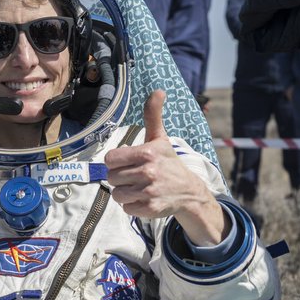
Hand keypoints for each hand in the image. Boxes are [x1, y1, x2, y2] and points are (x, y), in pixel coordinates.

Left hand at [105, 90, 225, 244]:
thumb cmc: (169, 162)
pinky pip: (126, 208)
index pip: (110, 159)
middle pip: (112, 177)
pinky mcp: (150, 209)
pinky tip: (144, 198)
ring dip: (125, 193)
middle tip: (135, 176)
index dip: (116, 162)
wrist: (189, 192)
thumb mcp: (160, 139)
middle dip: (120, 178)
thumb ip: (153, 116)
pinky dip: (132, 205)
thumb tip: (158, 90)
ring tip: (138, 188)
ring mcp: (150, 192)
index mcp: (147, 153)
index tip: (128, 162)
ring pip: (117, 194)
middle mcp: (148, 172)